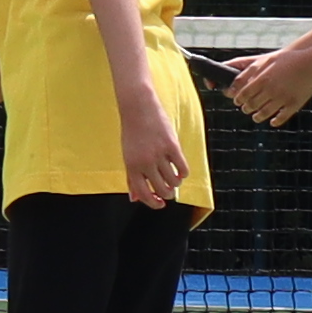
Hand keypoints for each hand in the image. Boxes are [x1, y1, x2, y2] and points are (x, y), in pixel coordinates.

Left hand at [121, 85, 188, 204]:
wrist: (139, 109)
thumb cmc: (132, 134)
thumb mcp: (128, 157)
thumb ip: (131, 178)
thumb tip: (135, 199)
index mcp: (132, 166)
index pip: (144, 194)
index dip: (154, 203)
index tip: (160, 204)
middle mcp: (145, 162)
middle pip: (162, 190)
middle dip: (168, 194)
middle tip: (170, 190)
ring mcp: (159, 154)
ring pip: (174, 181)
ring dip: (176, 183)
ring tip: (174, 177)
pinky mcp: (172, 146)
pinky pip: (183, 168)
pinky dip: (184, 173)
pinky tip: (180, 170)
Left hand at [229, 33, 311, 126]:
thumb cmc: (288, 60)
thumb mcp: (266, 60)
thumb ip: (250, 71)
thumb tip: (235, 82)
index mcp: (262, 79)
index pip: (243, 94)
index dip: (238, 99)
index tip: (237, 101)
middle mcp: (271, 90)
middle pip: (252, 105)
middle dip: (246, 108)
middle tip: (245, 108)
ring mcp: (283, 99)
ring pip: (264, 113)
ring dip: (257, 117)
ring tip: (255, 117)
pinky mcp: (294, 104)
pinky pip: (281, 118)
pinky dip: (275, 122)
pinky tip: (272, 122)